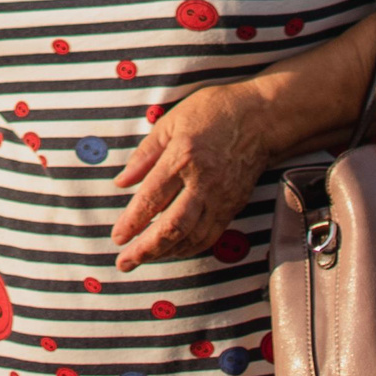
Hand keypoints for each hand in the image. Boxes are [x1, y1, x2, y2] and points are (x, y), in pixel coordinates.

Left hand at [109, 83, 269, 269]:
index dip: (132, 223)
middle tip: (125, 262)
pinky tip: (174, 251)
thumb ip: (143, 155)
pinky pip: (210, 234)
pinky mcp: (234, 205)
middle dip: (147, 250)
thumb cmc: (211, 113)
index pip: (151, 199)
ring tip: (144, 260)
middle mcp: (203, 183)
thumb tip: (121, 182)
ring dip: (167, 254)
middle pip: (173, 227)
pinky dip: (190, 248)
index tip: (116, 237)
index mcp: (182, 159)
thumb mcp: (169, 123)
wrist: (259, 118)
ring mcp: (222, 197)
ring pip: (193, 237)